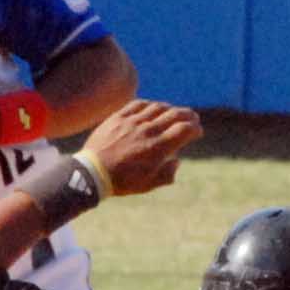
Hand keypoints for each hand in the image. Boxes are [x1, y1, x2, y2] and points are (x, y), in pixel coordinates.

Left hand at [81, 99, 202, 196]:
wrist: (92, 173)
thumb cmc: (121, 181)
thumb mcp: (148, 184)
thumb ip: (167, 174)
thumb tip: (177, 161)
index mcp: (158, 148)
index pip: (185, 130)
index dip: (195, 129)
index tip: (198, 132)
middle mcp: (148, 131)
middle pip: (175, 114)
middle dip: (188, 115)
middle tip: (193, 118)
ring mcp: (133, 122)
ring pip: (158, 107)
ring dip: (171, 108)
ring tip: (175, 112)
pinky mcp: (119, 117)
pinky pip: (138, 104)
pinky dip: (150, 105)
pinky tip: (154, 108)